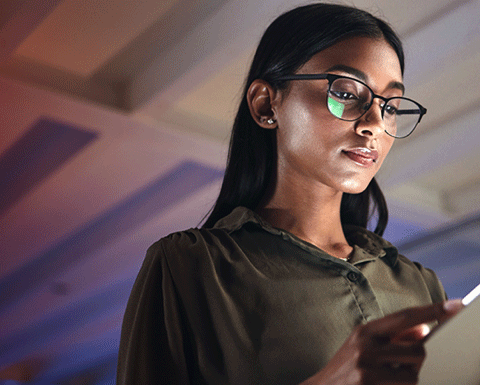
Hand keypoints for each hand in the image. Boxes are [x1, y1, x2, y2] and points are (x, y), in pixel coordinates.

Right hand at [300, 300, 463, 384]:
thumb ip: (393, 338)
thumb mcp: (364, 347)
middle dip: (417, 360)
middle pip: (418, 349)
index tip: (454, 306)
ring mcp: (367, 368)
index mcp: (366, 331)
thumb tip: (423, 331)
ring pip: (414, 373)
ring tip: (388, 379)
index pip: (406, 316)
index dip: (432, 310)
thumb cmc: (345, 369)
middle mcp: (366, 346)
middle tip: (399, 366)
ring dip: (409, 378)